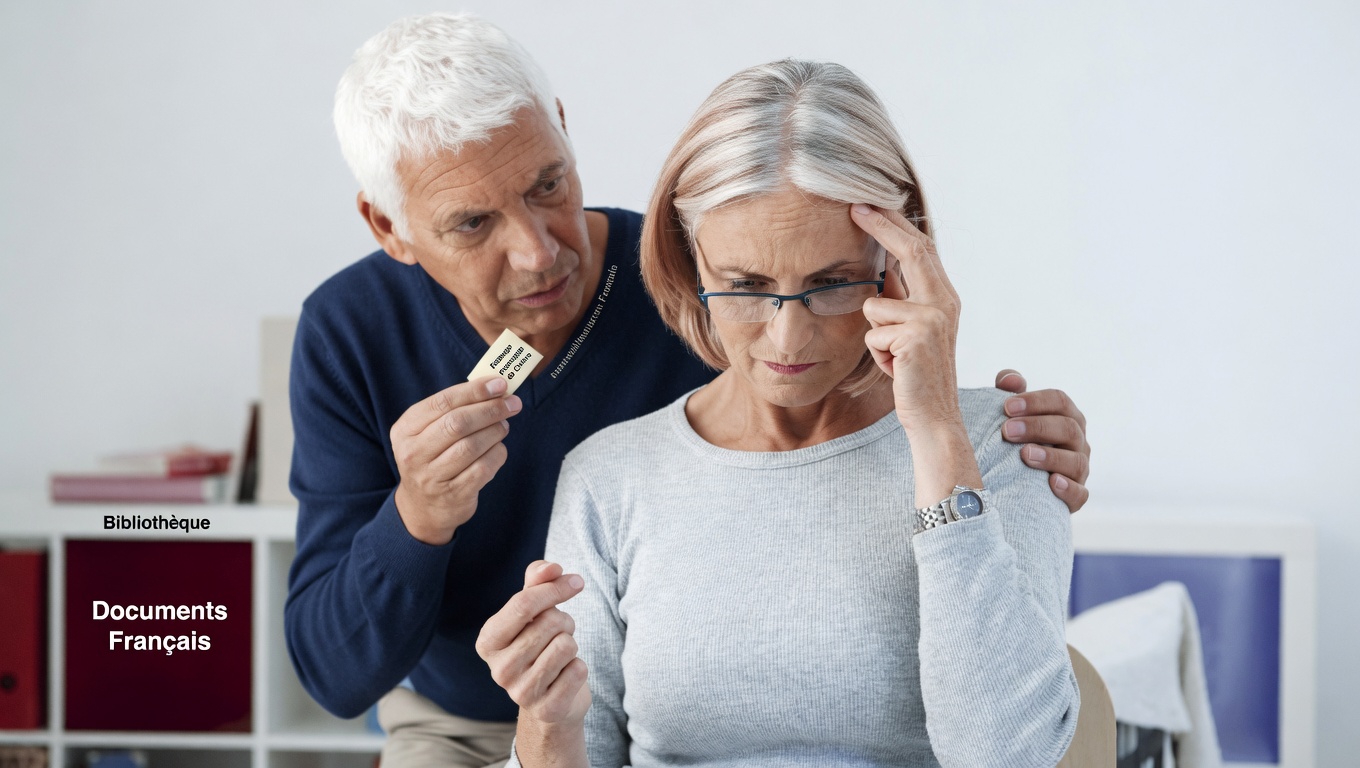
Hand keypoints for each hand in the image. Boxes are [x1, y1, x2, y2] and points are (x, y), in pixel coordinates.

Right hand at [390, 376, 520, 544]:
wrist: (424, 509)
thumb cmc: (433, 459)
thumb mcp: (428, 433)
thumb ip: (454, 410)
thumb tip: (495, 388)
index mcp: (405, 430)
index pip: (442, 403)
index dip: (473, 391)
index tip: (499, 384)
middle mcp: (414, 453)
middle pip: (457, 423)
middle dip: (490, 409)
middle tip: (512, 403)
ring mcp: (432, 477)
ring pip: (471, 446)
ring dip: (495, 431)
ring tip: (504, 425)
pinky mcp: (454, 494)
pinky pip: (483, 468)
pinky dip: (497, 454)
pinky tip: (498, 448)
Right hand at [476, 561, 590, 726]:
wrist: (551, 696)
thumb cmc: (540, 643)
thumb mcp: (533, 609)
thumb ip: (538, 580)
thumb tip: (552, 568)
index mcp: (488, 641)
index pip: (523, 603)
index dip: (554, 588)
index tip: (576, 581)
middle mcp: (499, 669)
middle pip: (549, 623)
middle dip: (564, 621)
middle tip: (557, 634)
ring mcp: (520, 693)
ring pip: (566, 645)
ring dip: (571, 644)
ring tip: (560, 654)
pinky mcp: (546, 709)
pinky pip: (578, 670)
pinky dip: (579, 667)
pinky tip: (565, 675)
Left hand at [856, 204, 962, 433]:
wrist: (933, 417)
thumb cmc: (916, 376)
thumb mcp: (909, 332)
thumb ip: (902, 300)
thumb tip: (883, 268)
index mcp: (944, 297)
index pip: (919, 250)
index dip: (894, 226)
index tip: (869, 206)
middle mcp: (943, 302)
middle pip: (910, 250)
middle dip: (880, 226)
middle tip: (854, 206)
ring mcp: (932, 319)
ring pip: (875, 305)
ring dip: (874, 335)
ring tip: (893, 357)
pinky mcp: (916, 338)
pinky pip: (873, 334)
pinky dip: (876, 354)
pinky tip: (895, 369)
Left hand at [995, 370, 1090, 512]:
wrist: (1017, 484)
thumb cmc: (1015, 440)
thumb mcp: (1012, 415)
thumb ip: (1010, 393)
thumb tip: (1009, 379)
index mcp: (1066, 416)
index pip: (1060, 401)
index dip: (1035, 402)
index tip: (1007, 407)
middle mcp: (1078, 441)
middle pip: (1068, 428)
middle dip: (1037, 427)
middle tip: (1007, 431)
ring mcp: (1079, 470)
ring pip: (1076, 461)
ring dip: (1050, 456)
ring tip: (1025, 455)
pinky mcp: (1075, 496)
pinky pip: (1080, 493)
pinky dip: (1068, 488)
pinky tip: (1051, 483)